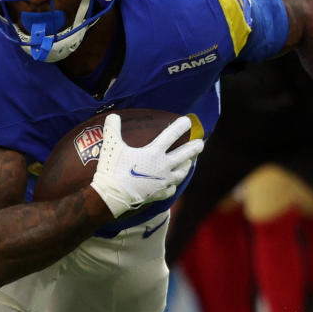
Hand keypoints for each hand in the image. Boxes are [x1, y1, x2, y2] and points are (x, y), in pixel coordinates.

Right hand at [89, 114, 204, 218]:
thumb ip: (112, 129)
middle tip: (201, 143)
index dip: (180, 126)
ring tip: (189, 162)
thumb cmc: (112, 169)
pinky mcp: (158, 195)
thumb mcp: (111, 145)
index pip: (171, 135)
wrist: (112, 196)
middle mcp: (163, 167)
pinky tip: (172, 185)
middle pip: (184, 155)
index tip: (188, 121)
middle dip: (194, 148)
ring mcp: (163, 182)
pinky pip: (170, 190)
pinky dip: (172, 186)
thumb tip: (112, 115)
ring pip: (181, 174)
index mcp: (154, 153)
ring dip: (186, 167)